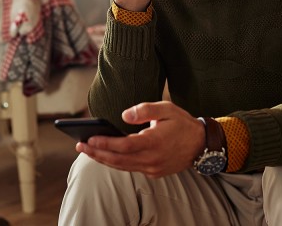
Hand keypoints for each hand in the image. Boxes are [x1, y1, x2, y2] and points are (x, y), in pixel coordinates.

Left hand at [75, 101, 204, 177]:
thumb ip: (144, 110)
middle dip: (97, 153)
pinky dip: (116, 163)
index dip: (105, 144)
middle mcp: (152, 158)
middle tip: (80, 145)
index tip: (90, 139)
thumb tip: (124, 114)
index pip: (123, 146)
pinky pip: (131, 169)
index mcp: (154, 141)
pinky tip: (106, 156)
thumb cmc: (182, 123)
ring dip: (104, 160)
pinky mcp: (154, 173)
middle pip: (118, 159)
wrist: (201, 144)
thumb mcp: (166, 108)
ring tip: (88, 151)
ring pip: (122, 166)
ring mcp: (153, 168)